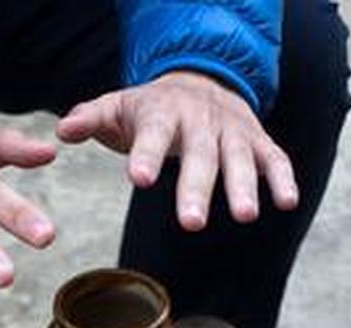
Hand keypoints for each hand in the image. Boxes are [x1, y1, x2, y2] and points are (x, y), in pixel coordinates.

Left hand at [57, 70, 298, 229]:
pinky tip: (288, 202)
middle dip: (196, 188)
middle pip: (200, 155)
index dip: (147, 155)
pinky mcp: (257, 140)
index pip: (153, 135)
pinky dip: (283, 177)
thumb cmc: (151, 107)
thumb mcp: (117, 107)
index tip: (139, 180)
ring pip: (239, 158)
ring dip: (244, 186)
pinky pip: (274, 157)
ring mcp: (232, 130)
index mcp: (162, 113)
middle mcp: (200, 121)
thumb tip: (62, 131)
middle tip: (191, 223)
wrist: (199, 80)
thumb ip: (90, 118)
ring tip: (244, 216)